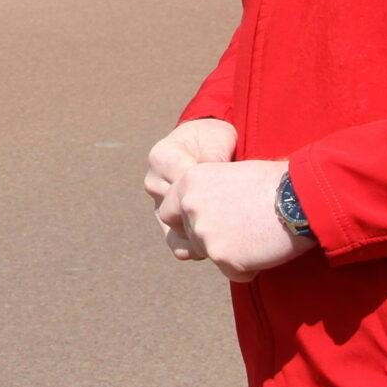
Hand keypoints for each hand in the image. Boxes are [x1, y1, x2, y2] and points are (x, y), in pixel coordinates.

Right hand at [145, 118, 236, 259]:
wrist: (206, 149)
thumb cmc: (214, 140)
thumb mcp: (218, 138)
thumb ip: (214, 153)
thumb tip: (209, 166)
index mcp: (162, 157)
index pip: (183, 182)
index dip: (209, 193)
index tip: (232, 196)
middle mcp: (154, 181)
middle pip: (178, 209)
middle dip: (205, 216)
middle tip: (231, 220)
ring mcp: (158, 204)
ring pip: (177, 230)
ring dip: (201, 235)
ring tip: (225, 234)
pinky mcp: (167, 224)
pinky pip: (176, 243)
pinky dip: (196, 248)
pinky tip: (216, 246)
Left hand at [166, 159, 312, 279]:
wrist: (298, 198)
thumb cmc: (273, 183)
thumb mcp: (229, 174)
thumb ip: (208, 193)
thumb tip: (200, 211)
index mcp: (188, 182)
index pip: (168, 213)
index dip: (187, 222)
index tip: (209, 224)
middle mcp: (189, 206)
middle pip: (190, 237)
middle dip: (212, 240)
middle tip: (241, 232)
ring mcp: (204, 233)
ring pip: (211, 255)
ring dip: (232, 253)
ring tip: (258, 237)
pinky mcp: (222, 257)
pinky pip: (232, 273)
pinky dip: (248, 268)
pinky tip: (265, 249)